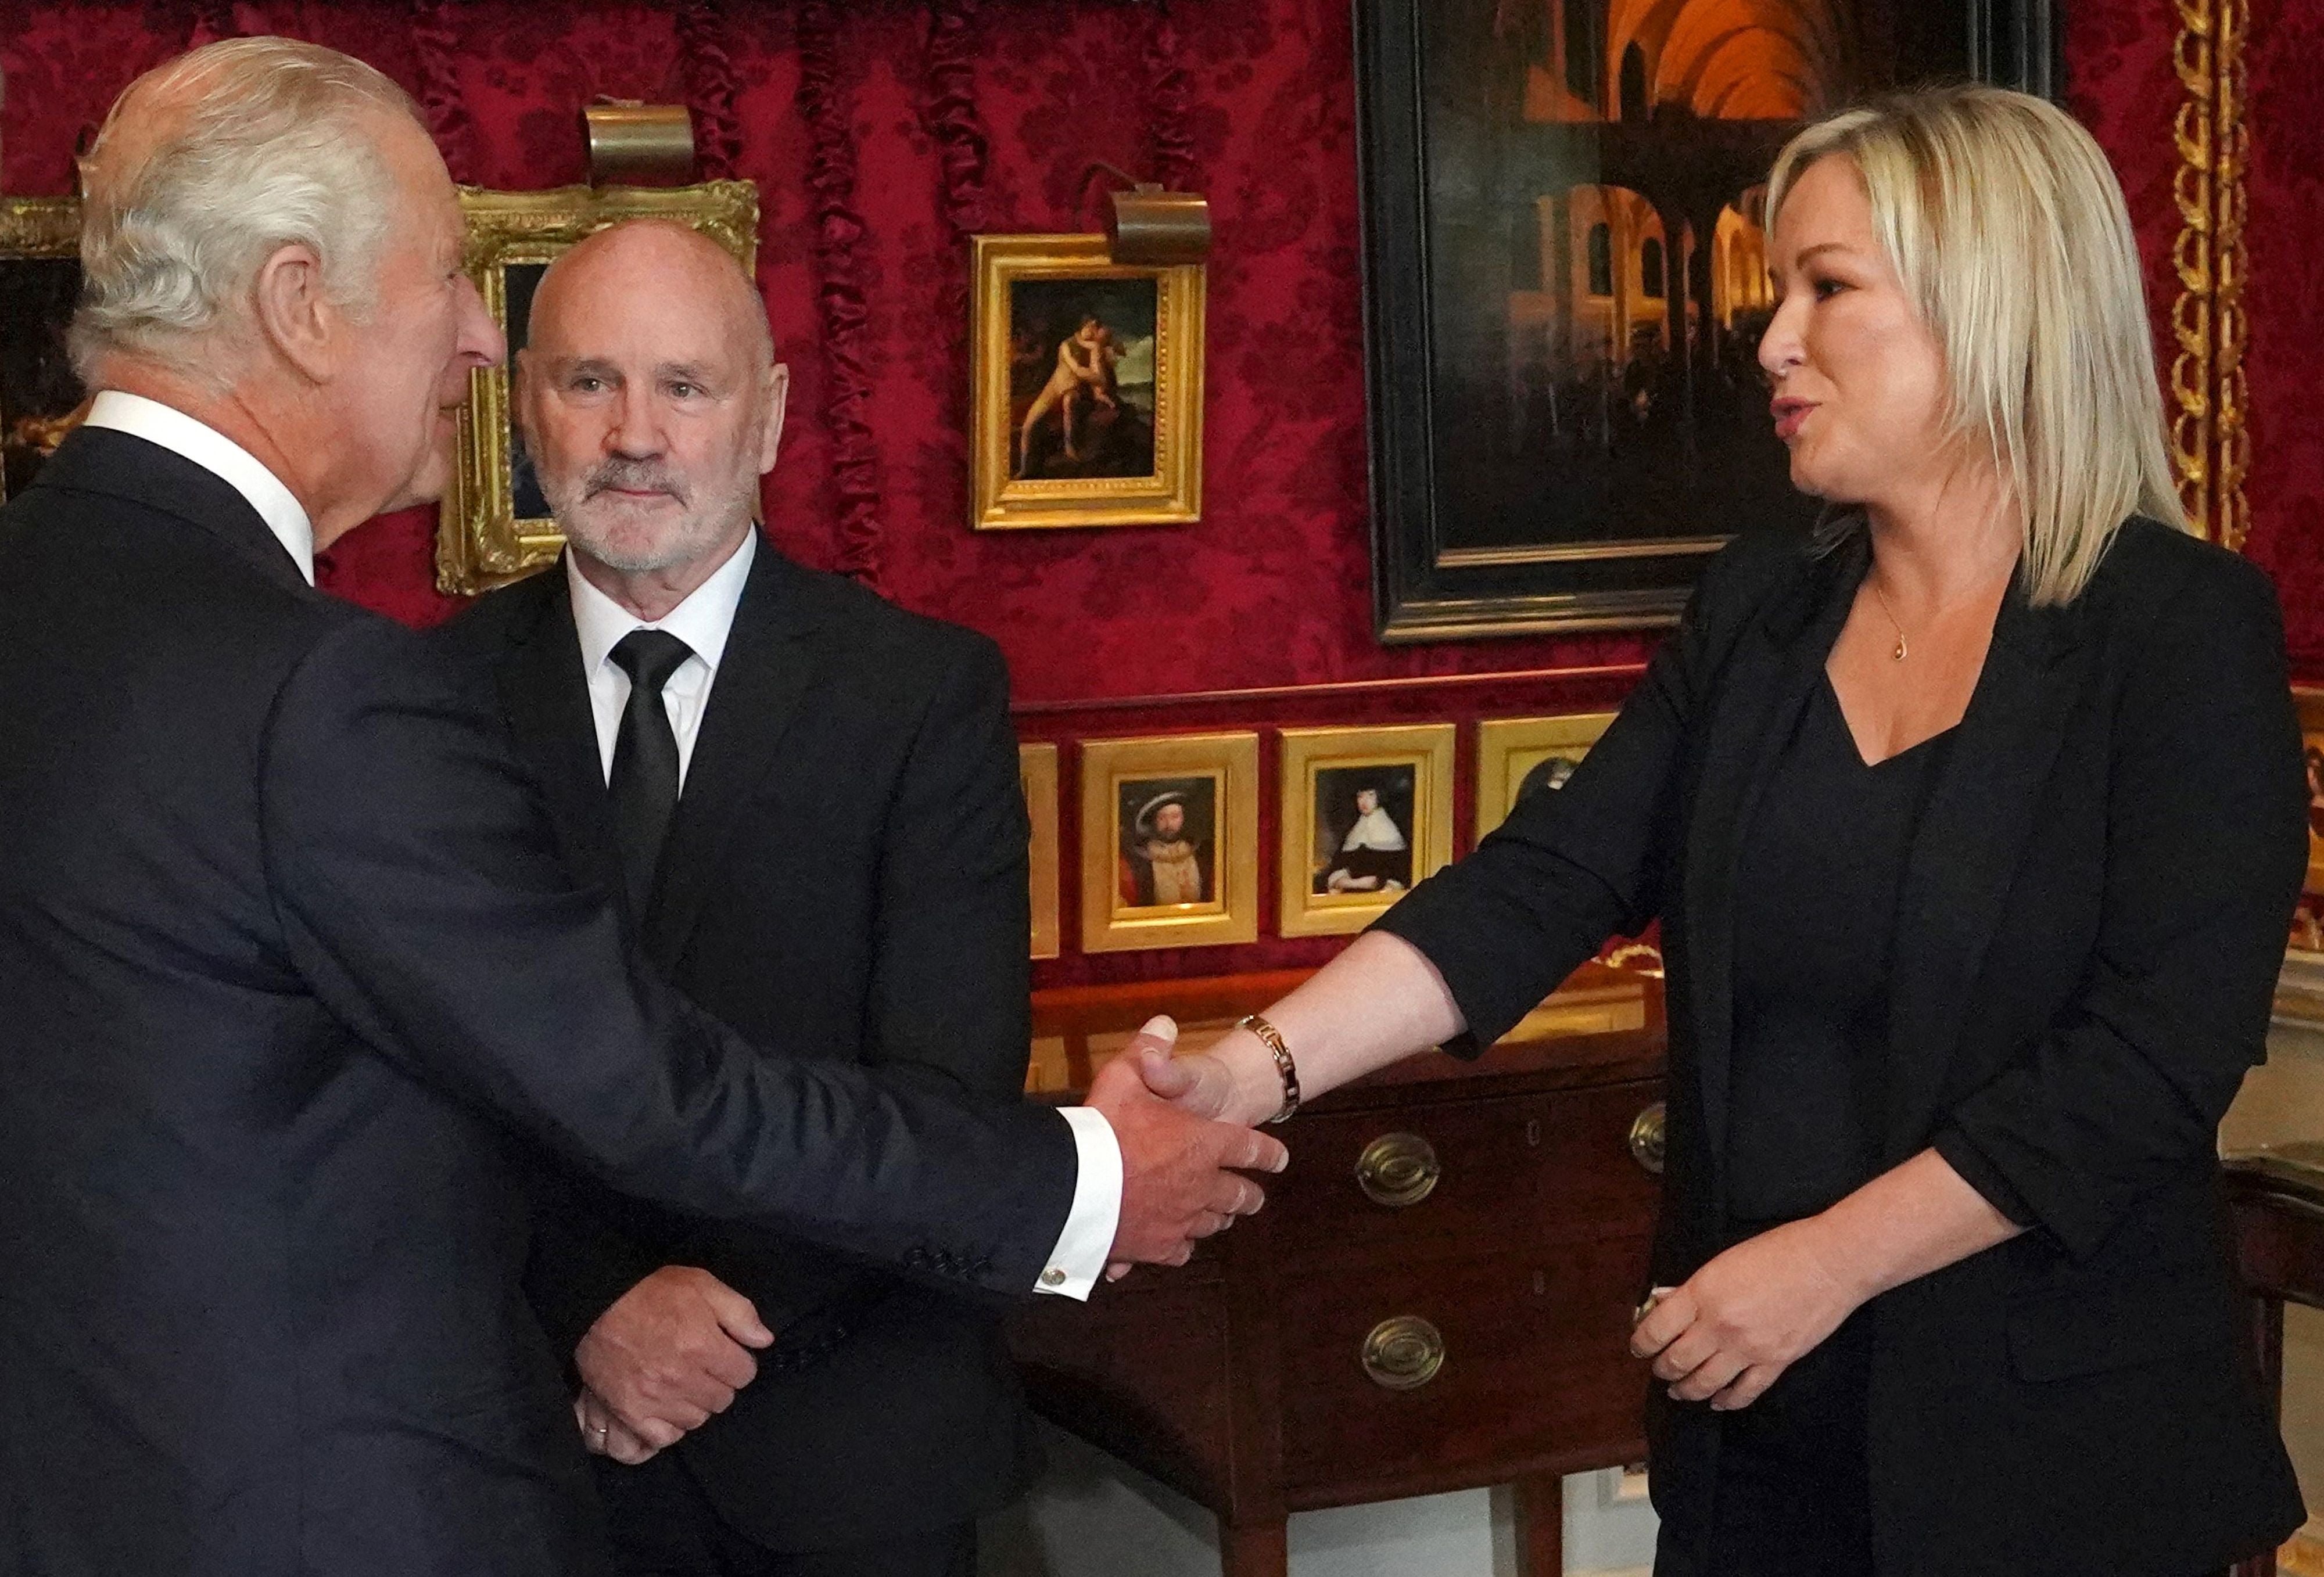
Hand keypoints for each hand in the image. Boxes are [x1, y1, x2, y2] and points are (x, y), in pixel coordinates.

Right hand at [574, 1266, 772, 1450]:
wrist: (597, 1303)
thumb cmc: (652, 1292)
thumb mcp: (703, 1285)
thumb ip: (740, 1313)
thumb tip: (764, 1341)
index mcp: (704, 1346)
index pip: (745, 1374)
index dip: (739, 1362)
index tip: (726, 1354)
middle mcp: (682, 1377)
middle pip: (723, 1399)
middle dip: (719, 1382)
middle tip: (703, 1366)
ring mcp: (655, 1399)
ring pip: (697, 1419)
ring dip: (696, 1404)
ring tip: (684, 1384)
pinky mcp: (631, 1412)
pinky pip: (665, 1436)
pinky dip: (670, 1426)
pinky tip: (668, 1406)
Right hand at [1089, 1017, 1287, 1277]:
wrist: (1075, 1190)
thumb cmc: (1102, 1130)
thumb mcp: (1124, 1077)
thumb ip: (1149, 1051)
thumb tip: (1165, 1024)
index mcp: (1206, 1145)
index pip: (1251, 1150)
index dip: (1268, 1154)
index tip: (1280, 1159)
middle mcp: (1203, 1186)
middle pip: (1239, 1195)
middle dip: (1248, 1195)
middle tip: (1253, 1197)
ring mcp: (1183, 1220)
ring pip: (1213, 1224)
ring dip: (1219, 1218)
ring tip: (1219, 1217)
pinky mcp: (1158, 1248)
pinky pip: (1181, 1250)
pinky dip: (1182, 1244)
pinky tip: (1177, 1242)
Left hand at [1627, 1217, 1865, 1410]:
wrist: (1829, 1264)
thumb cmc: (1778, 1251)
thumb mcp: (1723, 1261)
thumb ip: (1693, 1288)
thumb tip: (1664, 1303)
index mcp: (1703, 1294)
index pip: (1656, 1329)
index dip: (1641, 1342)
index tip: (1638, 1347)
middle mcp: (1720, 1326)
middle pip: (1677, 1360)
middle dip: (1661, 1368)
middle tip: (1658, 1368)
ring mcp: (1748, 1349)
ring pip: (1704, 1383)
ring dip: (1686, 1390)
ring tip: (1678, 1390)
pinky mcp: (1776, 1362)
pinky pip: (1744, 1392)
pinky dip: (1726, 1401)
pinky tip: (1718, 1401)